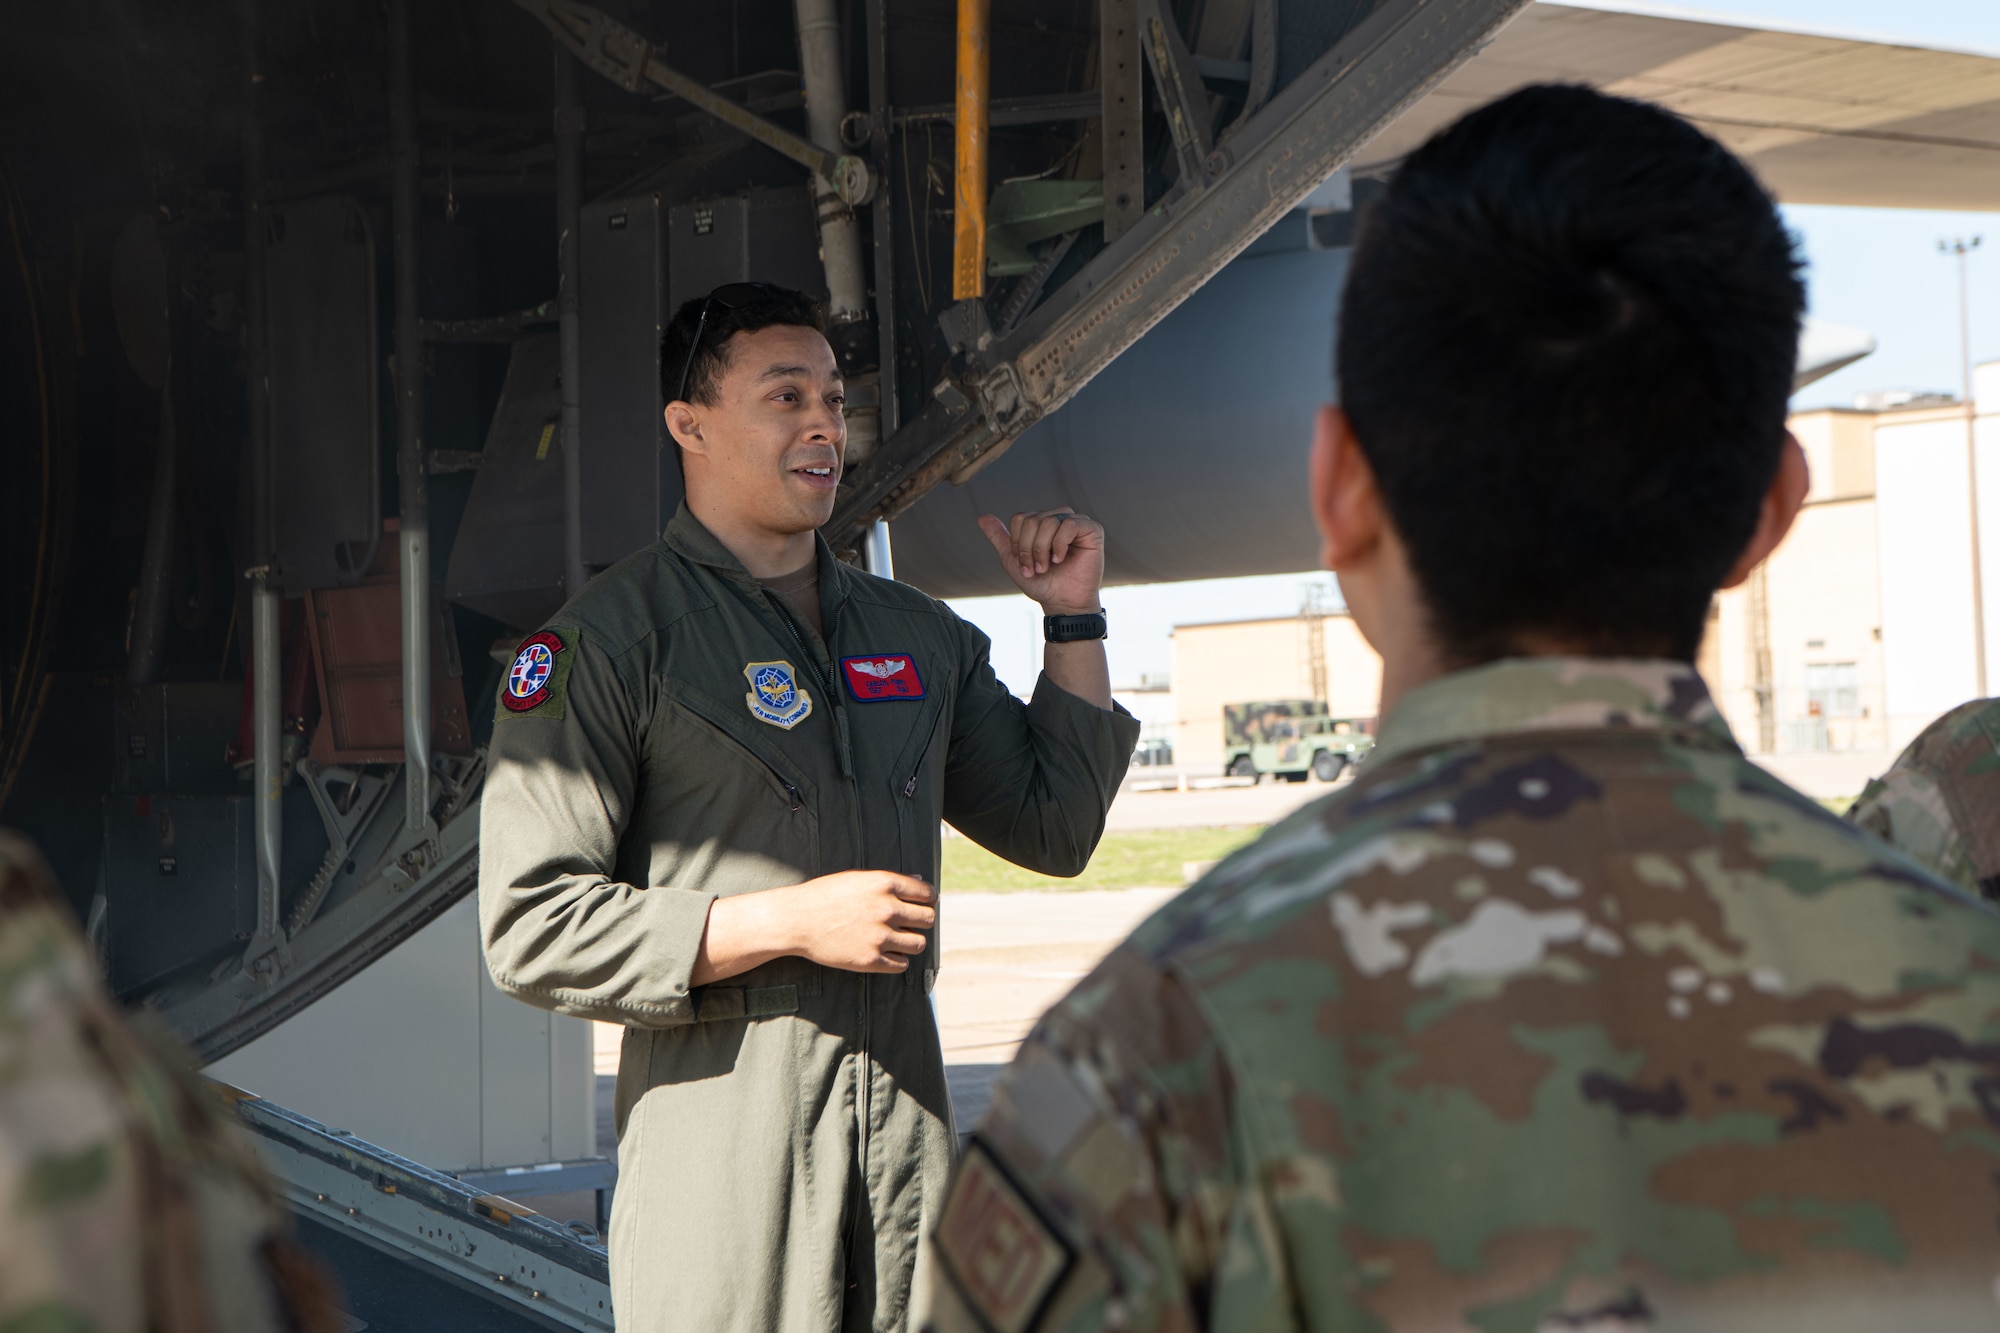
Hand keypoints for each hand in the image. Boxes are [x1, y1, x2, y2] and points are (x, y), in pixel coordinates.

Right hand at [772, 870, 936, 973]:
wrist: (796, 920)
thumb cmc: (825, 895)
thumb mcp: (857, 878)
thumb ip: (891, 881)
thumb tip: (920, 882)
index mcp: (884, 884)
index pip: (927, 893)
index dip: (928, 899)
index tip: (924, 903)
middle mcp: (886, 909)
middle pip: (928, 919)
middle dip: (922, 920)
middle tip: (910, 922)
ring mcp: (879, 936)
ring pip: (919, 944)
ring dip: (912, 941)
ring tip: (899, 939)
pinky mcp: (870, 960)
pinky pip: (901, 964)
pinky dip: (897, 959)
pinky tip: (887, 952)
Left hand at [977, 509, 1105, 613]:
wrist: (1062, 603)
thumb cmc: (1042, 583)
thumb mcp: (1013, 561)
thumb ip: (1000, 538)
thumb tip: (982, 517)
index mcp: (1041, 522)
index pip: (1021, 518)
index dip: (1018, 543)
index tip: (1025, 564)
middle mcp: (1058, 518)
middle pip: (1033, 520)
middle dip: (1030, 549)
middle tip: (1037, 568)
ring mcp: (1076, 522)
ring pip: (1049, 521)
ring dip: (1043, 549)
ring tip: (1048, 566)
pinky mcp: (1091, 529)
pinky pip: (1070, 524)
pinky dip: (1060, 544)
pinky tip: (1061, 558)